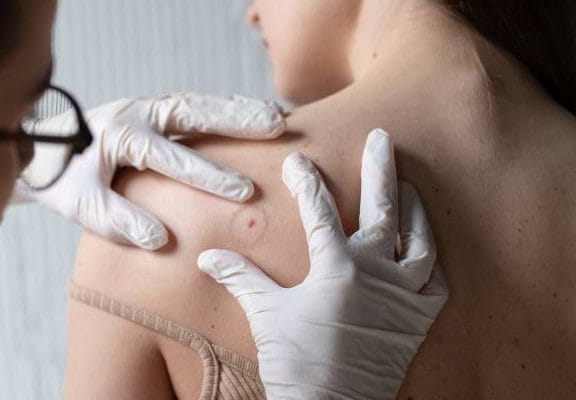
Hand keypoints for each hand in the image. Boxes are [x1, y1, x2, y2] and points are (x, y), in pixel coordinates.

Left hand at [14, 93, 284, 249]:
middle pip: (194, 112)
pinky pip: (195, 108)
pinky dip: (225, 110)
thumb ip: (118, 221)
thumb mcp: (82, 207)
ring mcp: (147, 108)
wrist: (40, 153)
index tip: (243, 191)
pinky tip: (254, 116)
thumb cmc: (62, 182)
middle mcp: (138, 113)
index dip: (208, 175)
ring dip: (238, 110)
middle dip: (237, 121)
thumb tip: (160, 240)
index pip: (171, 156)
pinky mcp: (154, 112)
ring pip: (199, 105)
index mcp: (120, 134)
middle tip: (275, 128)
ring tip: (278, 118)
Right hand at [197, 130, 448, 398]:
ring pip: (418, 240)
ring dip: (414, 210)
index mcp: (336, 267)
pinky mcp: (418, 321)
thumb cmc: (298, 362)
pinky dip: (430, 261)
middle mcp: (376, 273)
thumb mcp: (266, 314)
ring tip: (408, 188)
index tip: (298, 158)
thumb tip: (209, 256)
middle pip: (383, 209)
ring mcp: (403, 296)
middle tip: (383, 137)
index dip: (307, 181)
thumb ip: (241, 278)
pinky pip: (435, 282)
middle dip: (381, 168)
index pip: (320, 210)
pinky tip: (423, 250)